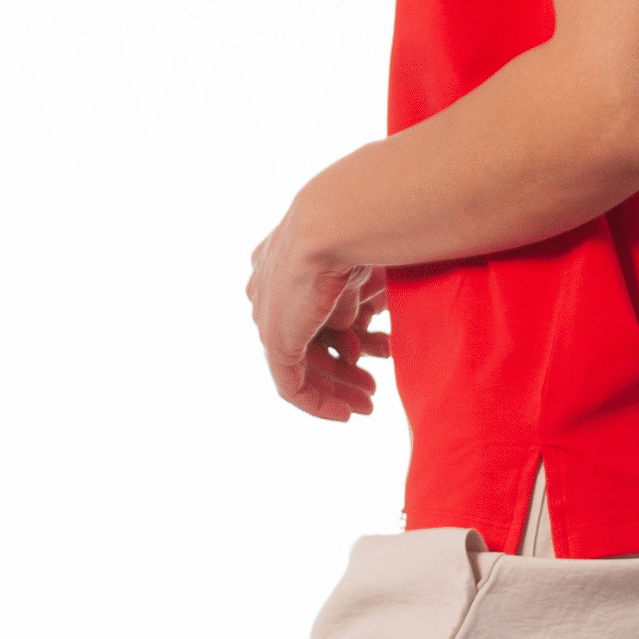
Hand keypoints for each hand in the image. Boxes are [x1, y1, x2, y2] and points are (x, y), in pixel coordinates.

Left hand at [246, 206, 388, 421]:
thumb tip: (354, 324)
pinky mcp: (275, 341)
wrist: (334, 225)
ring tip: (366, 404)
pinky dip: (318, 403)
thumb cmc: (355, 234)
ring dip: (335, 390)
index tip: (370, 355)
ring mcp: (268, 317)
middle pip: (305, 345)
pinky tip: (344, 413)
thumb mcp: (354, 272)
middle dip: (341, 371)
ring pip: (300, 368)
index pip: (311, 315)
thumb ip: (349, 300)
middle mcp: (267, 292)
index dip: (343, 339)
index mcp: (282, 267)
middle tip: (371, 390)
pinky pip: (292, 386)